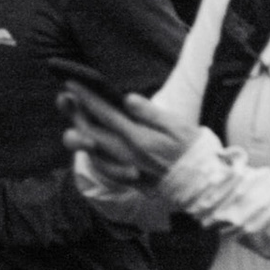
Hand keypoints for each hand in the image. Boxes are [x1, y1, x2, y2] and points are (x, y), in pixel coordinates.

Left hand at [59, 85, 199, 187]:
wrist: (204, 187)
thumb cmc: (196, 152)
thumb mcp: (180, 127)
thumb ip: (151, 113)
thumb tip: (127, 99)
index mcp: (139, 138)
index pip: (106, 113)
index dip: (87, 97)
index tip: (72, 83)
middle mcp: (126, 155)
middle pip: (92, 132)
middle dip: (76, 112)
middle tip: (65, 97)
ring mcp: (126, 169)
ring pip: (93, 151)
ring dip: (79, 133)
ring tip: (74, 120)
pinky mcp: (130, 180)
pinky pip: (102, 168)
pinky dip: (93, 155)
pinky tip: (92, 147)